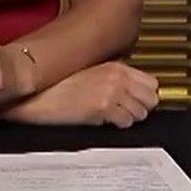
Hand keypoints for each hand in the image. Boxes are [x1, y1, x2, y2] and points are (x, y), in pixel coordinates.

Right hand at [1, 62, 159, 127]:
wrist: (38, 95)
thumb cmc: (58, 85)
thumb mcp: (90, 72)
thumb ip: (113, 76)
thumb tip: (129, 88)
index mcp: (116, 65)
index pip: (151, 82)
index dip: (145, 95)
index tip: (138, 100)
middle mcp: (117, 77)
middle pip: (151, 98)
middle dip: (141, 107)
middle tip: (127, 111)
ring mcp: (111, 92)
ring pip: (140, 112)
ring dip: (129, 117)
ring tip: (113, 116)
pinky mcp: (103, 108)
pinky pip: (126, 122)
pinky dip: (118, 124)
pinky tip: (105, 121)